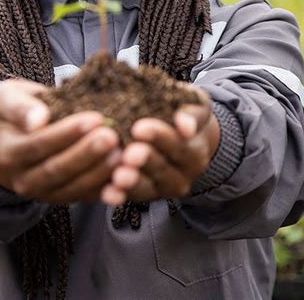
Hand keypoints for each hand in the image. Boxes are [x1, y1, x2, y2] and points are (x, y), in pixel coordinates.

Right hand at [0, 78, 120, 202]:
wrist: (12, 143)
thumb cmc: (19, 112)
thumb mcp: (9, 98)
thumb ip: (19, 106)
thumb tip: (37, 119)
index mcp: (9, 151)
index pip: (38, 144)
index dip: (66, 133)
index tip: (94, 118)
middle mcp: (23, 178)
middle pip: (57, 169)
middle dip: (87, 153)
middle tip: (112, 136)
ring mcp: (43, 193)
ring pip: (72, 187)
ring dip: (98, 171)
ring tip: (121, 153)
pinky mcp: (62, 199)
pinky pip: (84, 197)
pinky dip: (105, 187)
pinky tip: (123, 173)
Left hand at [100, 84, 219, 204]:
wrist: (185, 134)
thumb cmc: (184, 112)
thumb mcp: (195, 106)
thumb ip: (191, 114)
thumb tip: (184, 125)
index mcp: (195, 151)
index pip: (179, 146)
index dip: (159, 138)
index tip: (139, 129)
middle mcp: (183, 175)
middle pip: (164, 169)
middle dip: (145, 160)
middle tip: (129, 154)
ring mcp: (164, 187)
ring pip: (149, 187)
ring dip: (133, 182)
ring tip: (119, 176)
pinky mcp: (146, 194)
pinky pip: (132, 197)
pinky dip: (119, 196)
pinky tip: (107, 193)